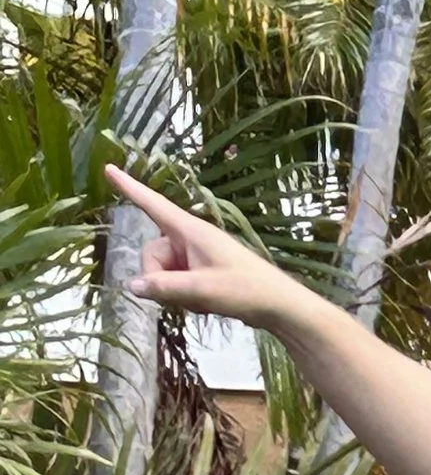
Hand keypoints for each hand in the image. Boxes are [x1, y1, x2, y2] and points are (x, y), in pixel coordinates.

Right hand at [104, 167, 300, 328]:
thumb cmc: (245, 290)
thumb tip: (132, 285)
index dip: (129, 188)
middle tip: (184, 297)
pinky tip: (206, 304)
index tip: (109, 169)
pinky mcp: (202, 271)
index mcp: (190, 230)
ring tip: (201, 301)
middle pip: (152, 253)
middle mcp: (190, 238)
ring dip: (174, 291)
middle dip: (159, 278)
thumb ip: (165, 287)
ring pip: (164, 272)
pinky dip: (186, 296)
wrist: (279, 305)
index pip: (152, 204)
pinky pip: (178, 281)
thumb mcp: (201, 290)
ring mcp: (196, 255)